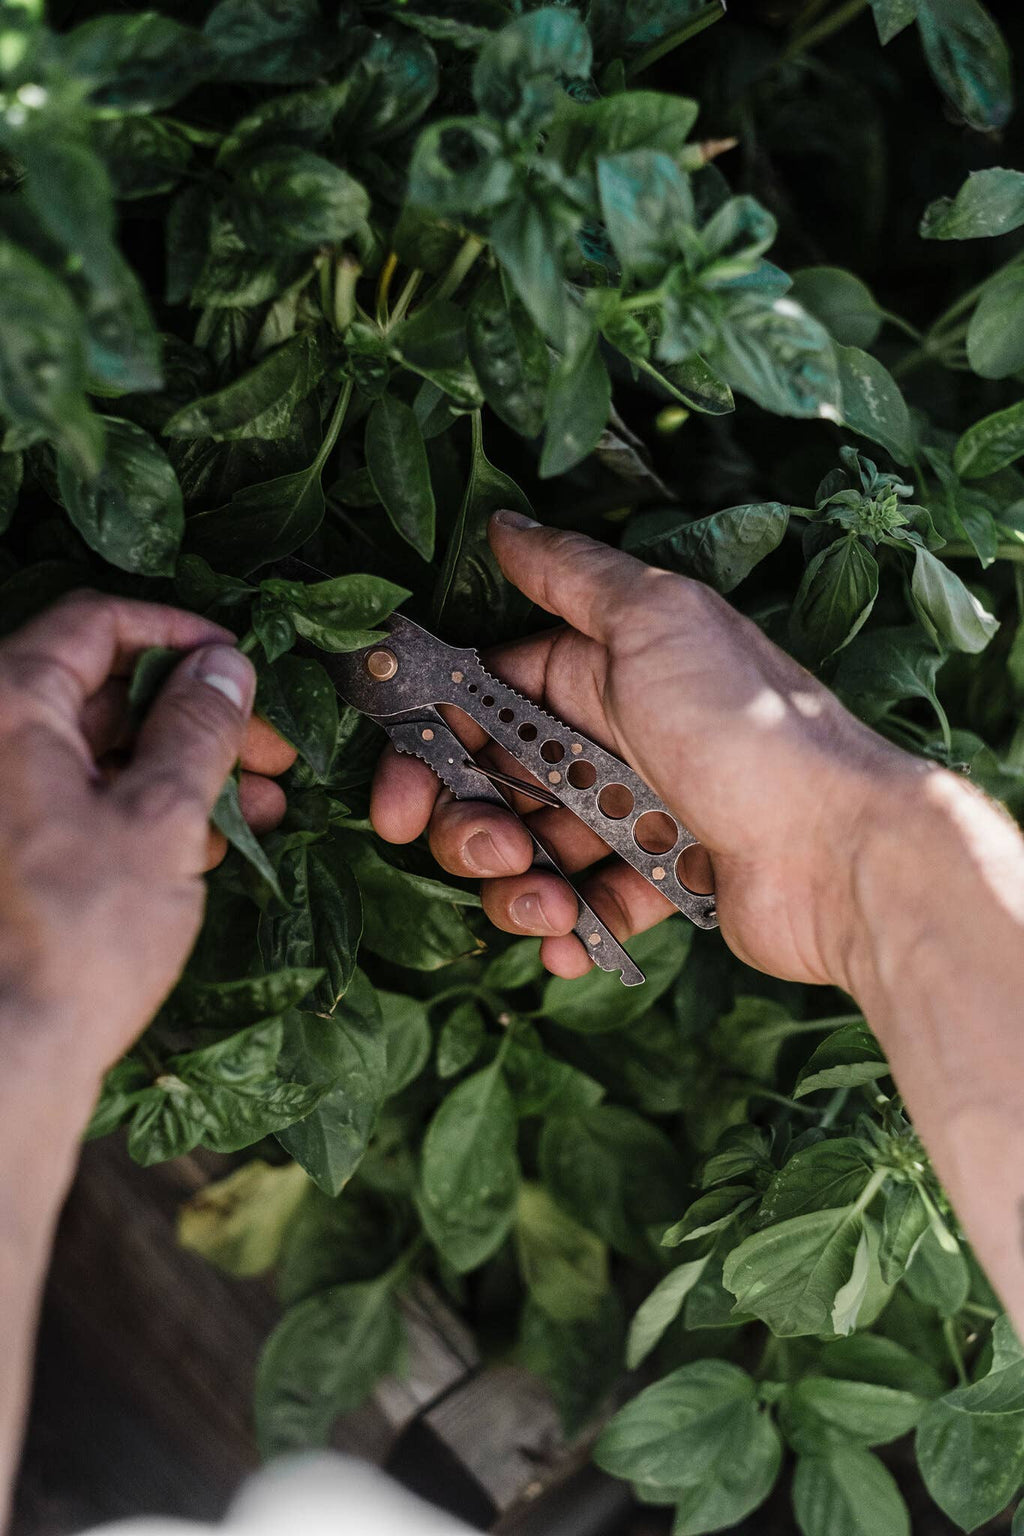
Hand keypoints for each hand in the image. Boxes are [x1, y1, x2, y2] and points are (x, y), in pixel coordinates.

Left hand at [0, 589, 294, 1085]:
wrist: (8, 1056)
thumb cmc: (81, 935)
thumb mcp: (162, 818)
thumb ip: (197, 729)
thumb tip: (224, 667)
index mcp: (9, 707)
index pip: (97, 624)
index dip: (180, 635)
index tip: (241, 664)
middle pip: (103, 690)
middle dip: (197, 714)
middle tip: (271, 749)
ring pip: (99, 752)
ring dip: (185, 768)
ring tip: (266, 803)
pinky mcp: (10, 851)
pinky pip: (80, 802)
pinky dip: (145, 809)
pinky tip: (215, 842)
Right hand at [372, 512, 923, 987]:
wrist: (842, 849)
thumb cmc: (744, 727)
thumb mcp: (656, 622)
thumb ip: (573, 576)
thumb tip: (505, 525)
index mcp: (605, 671)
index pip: (485, 700)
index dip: (431, 744)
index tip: (400, 792)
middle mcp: (616, 736)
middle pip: (498, 782)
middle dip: (469, 825)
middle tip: (486, 848)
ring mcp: (638, 813)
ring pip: (535, 851)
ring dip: (518, 887)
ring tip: (544, 905)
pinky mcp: (664, 882)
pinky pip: (591, 907)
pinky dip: (569, 931)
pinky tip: (570, 944)